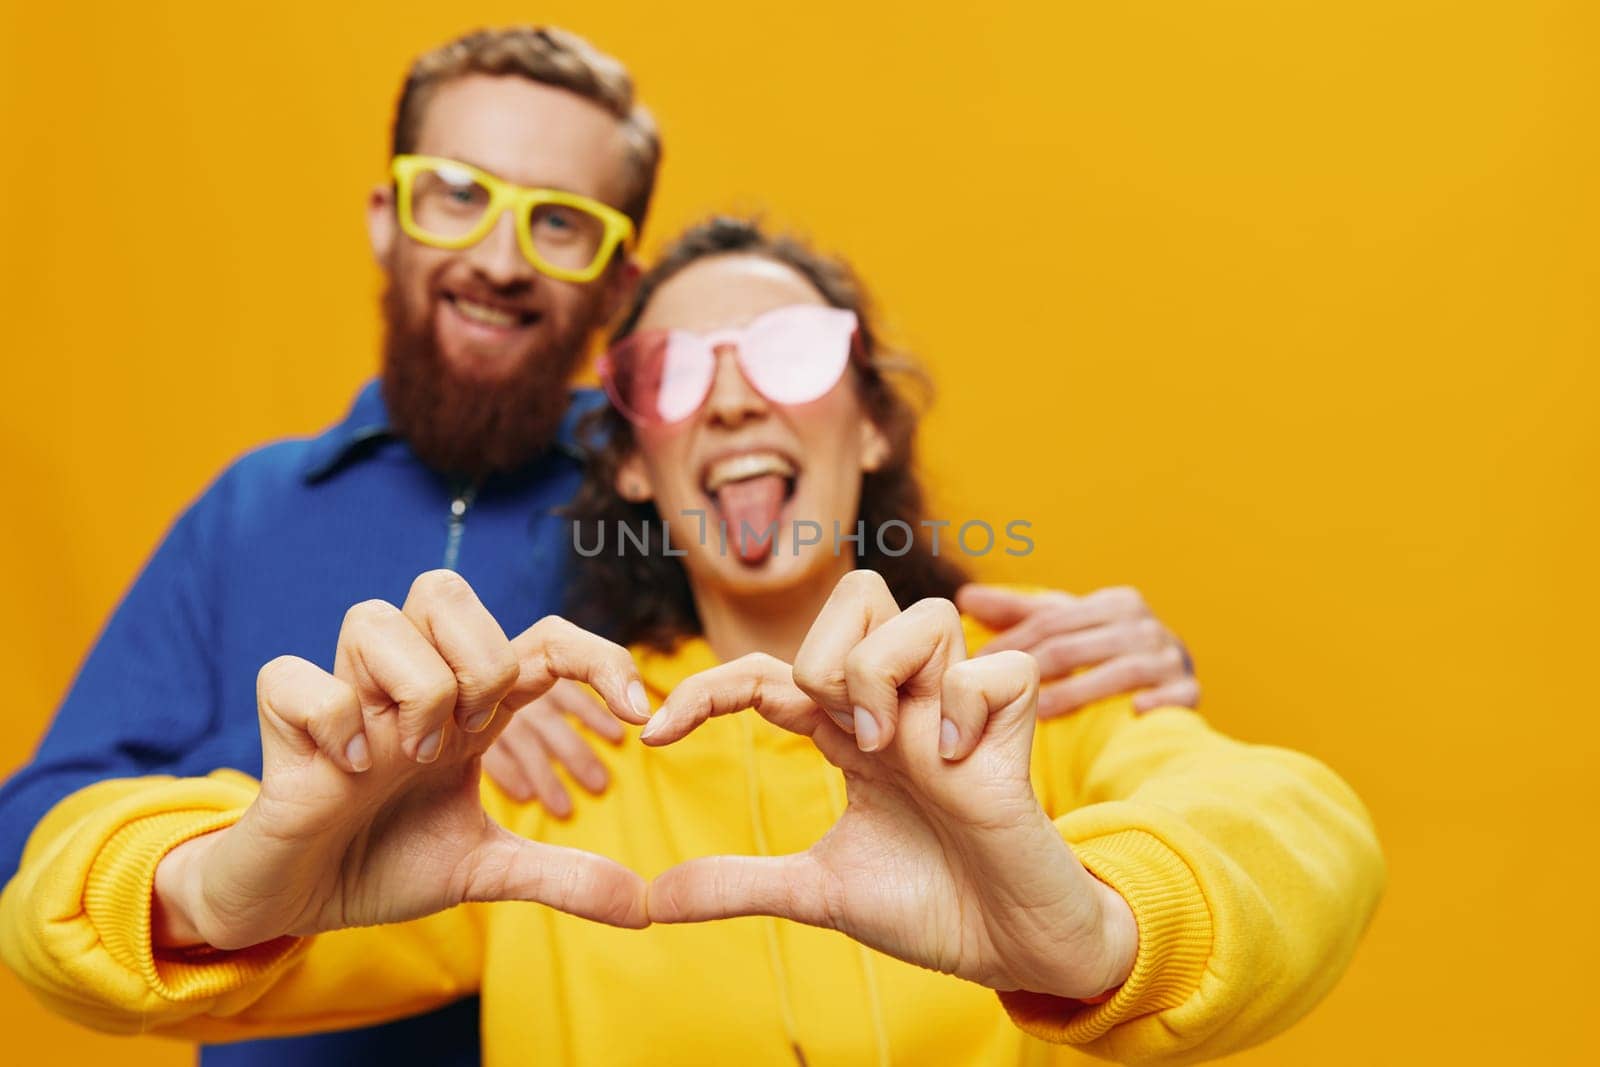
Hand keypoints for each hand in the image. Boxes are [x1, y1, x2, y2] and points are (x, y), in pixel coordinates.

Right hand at [152, 570, 651, 950]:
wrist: (299, 902)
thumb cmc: (387, 863)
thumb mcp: (485, 870)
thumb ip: (561, 877)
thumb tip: (642, 907)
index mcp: (469, 707)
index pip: (540, 637)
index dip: (597, 656)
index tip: (639, 715)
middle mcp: (411, 686)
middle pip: (445, 589)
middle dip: (480, 658)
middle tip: (475, 733)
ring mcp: (347, 698)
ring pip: (373, 615)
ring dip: (413, 687)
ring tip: (409, 756)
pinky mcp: (284, 723)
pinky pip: (294, 674)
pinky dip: (330, 716)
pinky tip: (347, 769)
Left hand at [640, 571, 1137, 1000]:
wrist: (1010, 949)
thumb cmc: (928, 906)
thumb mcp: (816, 892)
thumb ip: (738, 885)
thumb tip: (652, 898)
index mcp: (850, 731)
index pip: (770, 670)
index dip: (707, 688)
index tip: (654, 735)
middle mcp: (901, 705)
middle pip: (858, 594)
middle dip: (824, 650)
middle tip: (832, 732)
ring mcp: (957, 710)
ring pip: (924, 612)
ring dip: (885, 672)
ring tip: (890, 745)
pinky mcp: (1014, 729)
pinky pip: (995, 667)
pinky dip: (965, 704)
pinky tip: (955, 762)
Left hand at [957, 583, 1197, 715]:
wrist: (1170, 678)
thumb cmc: (1104, 650)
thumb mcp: (1067, 625)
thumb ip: (1018, 612)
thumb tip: (963, 596)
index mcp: (1114, 604)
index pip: (1050, 623)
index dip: (1010, 644)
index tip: (972, 669)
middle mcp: (1145, 625)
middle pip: (1076, 646)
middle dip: (1031, 670)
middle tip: (991, 698)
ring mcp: (1170, 658)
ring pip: (1119, 672)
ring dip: (1078, 694)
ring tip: (1038, 716)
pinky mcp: (1188, 690)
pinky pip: (1174, 695)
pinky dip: (1155, 702)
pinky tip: (1131, 714)